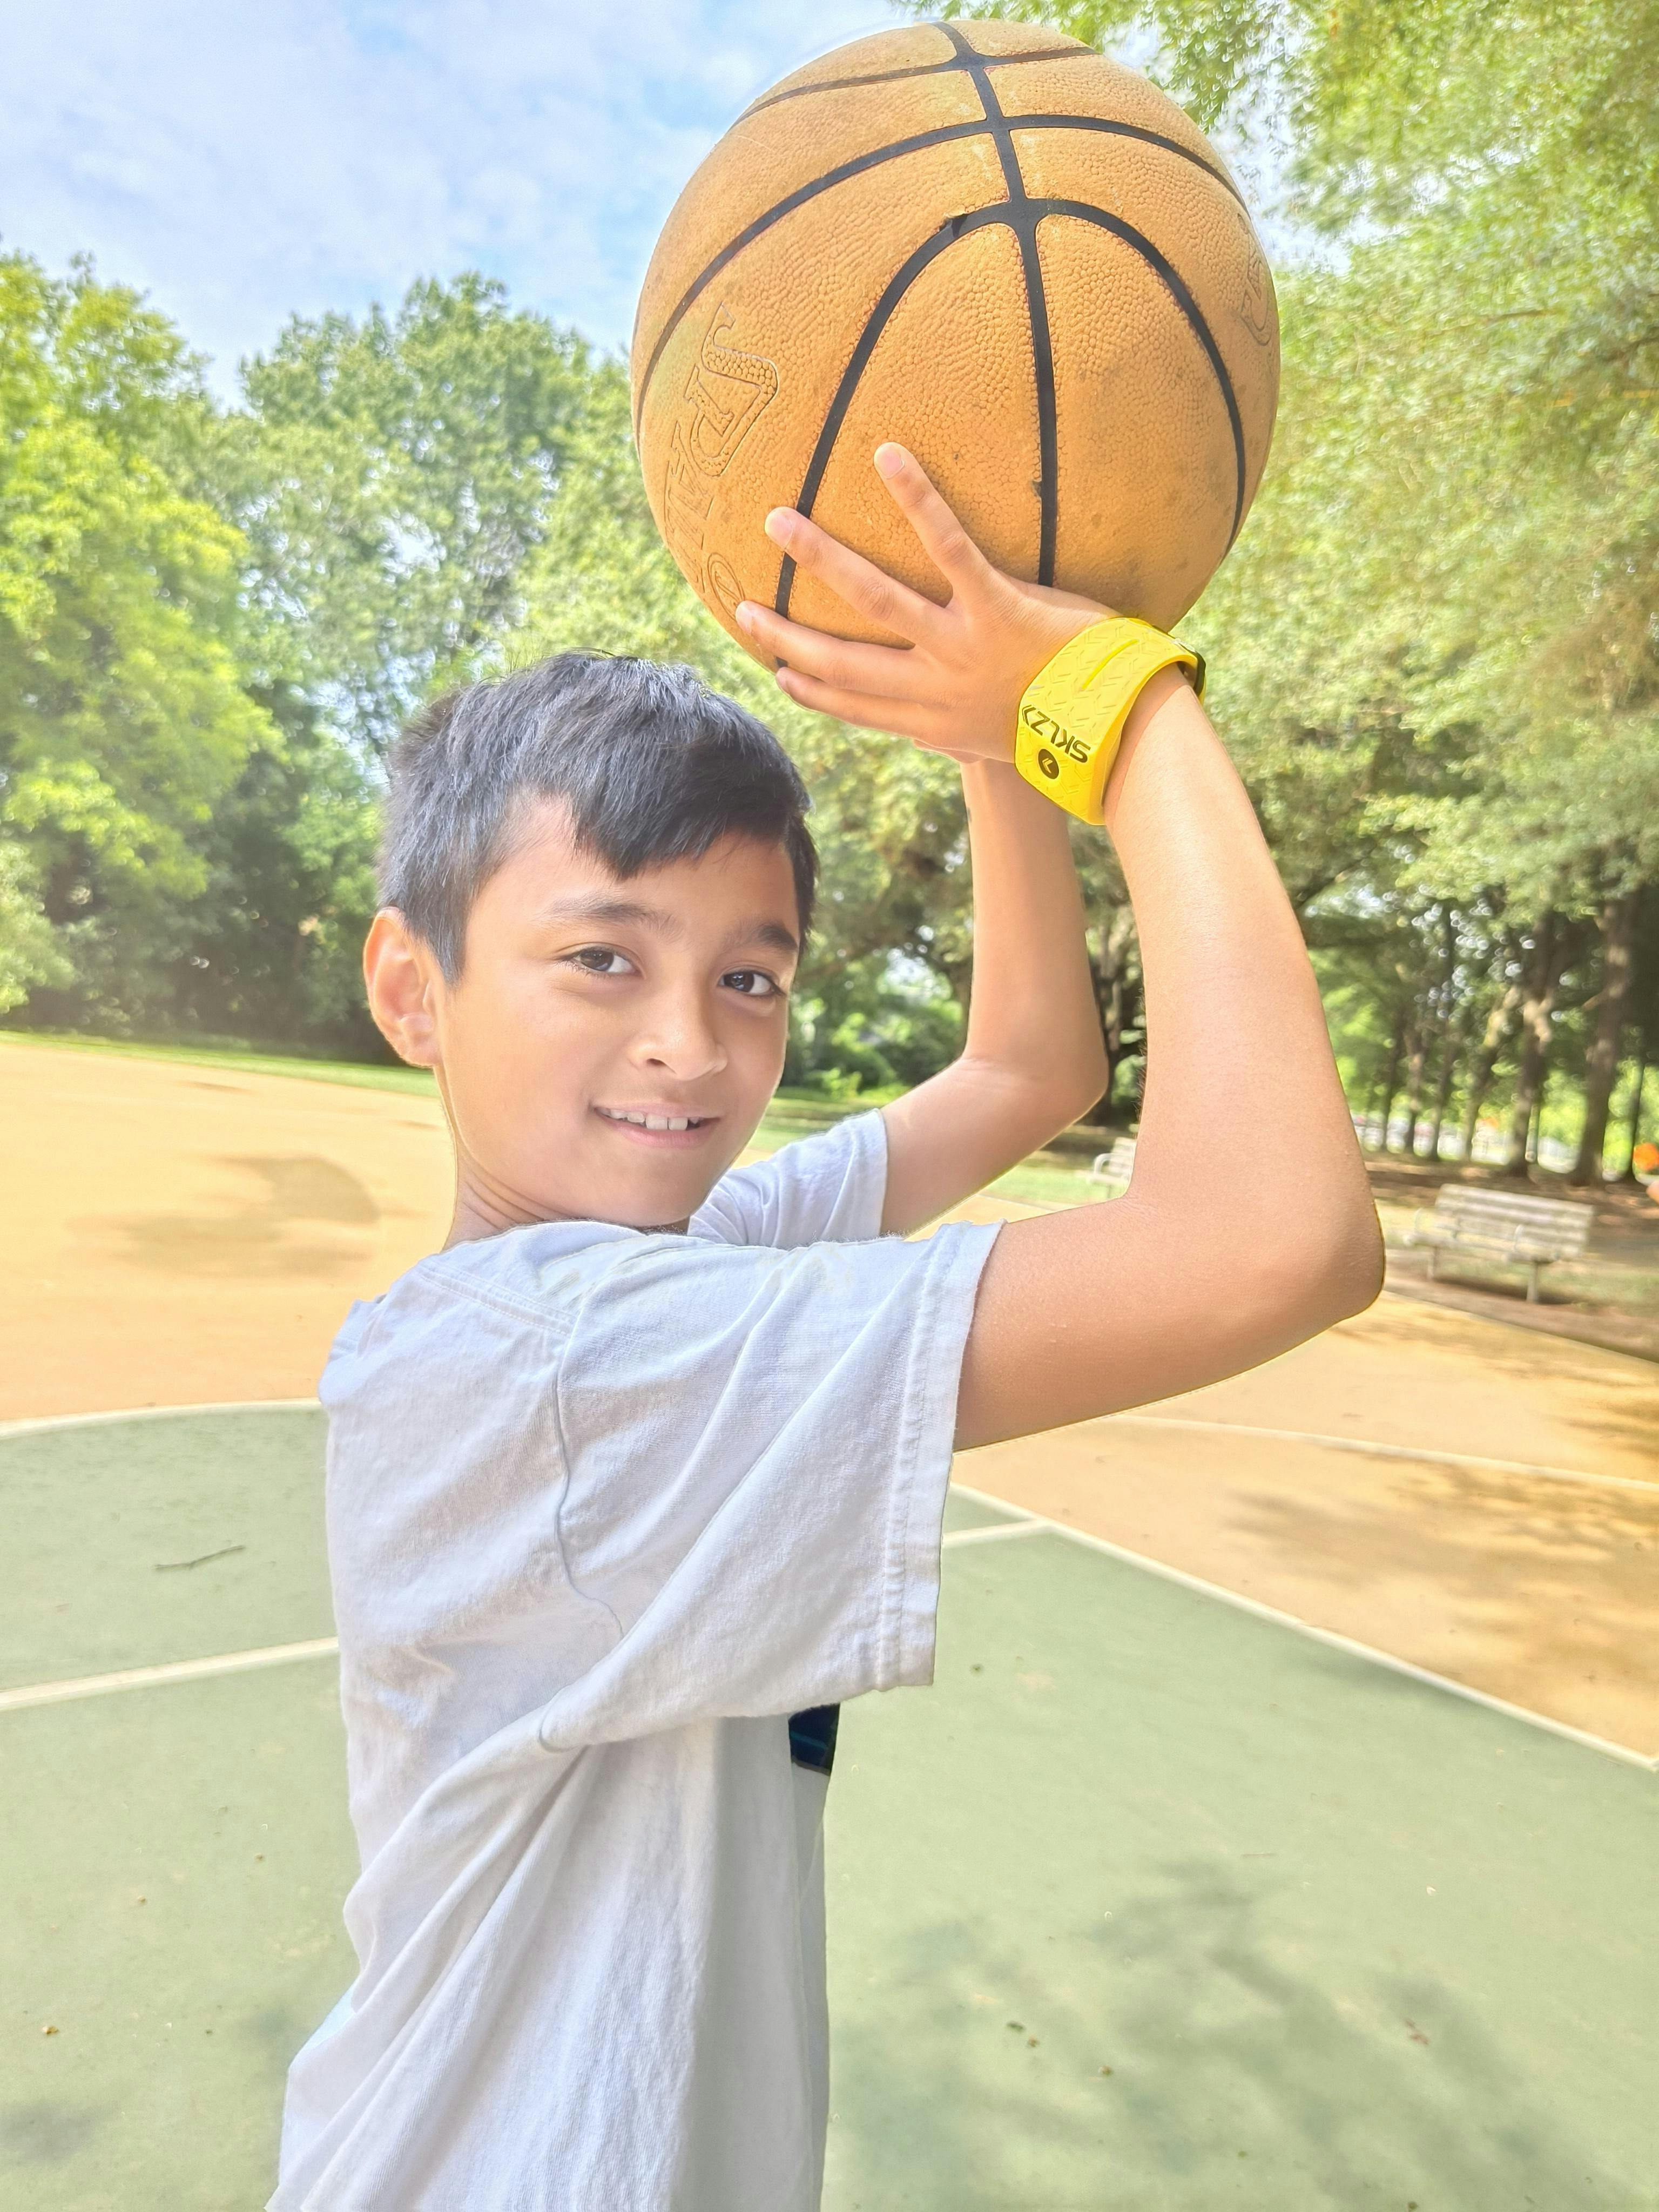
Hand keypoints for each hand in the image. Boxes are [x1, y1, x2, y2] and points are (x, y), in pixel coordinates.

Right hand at [734, 443, 1107, 761]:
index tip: (778, 673)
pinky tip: (886, 456)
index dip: (813, 692)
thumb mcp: (1005, 740)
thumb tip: (950, 729)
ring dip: (822, 558)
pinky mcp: (998, 607)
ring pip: (876, 600)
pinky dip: (918, 500)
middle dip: (788, 634)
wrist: (1115, 730)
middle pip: (843, 661)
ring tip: (779, 521)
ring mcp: (962, 646)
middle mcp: (936, 686)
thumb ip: (969, 726)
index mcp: (936, 722)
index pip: (858, 706)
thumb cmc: (1067, 729)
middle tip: (740, 606)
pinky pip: (950, 547)